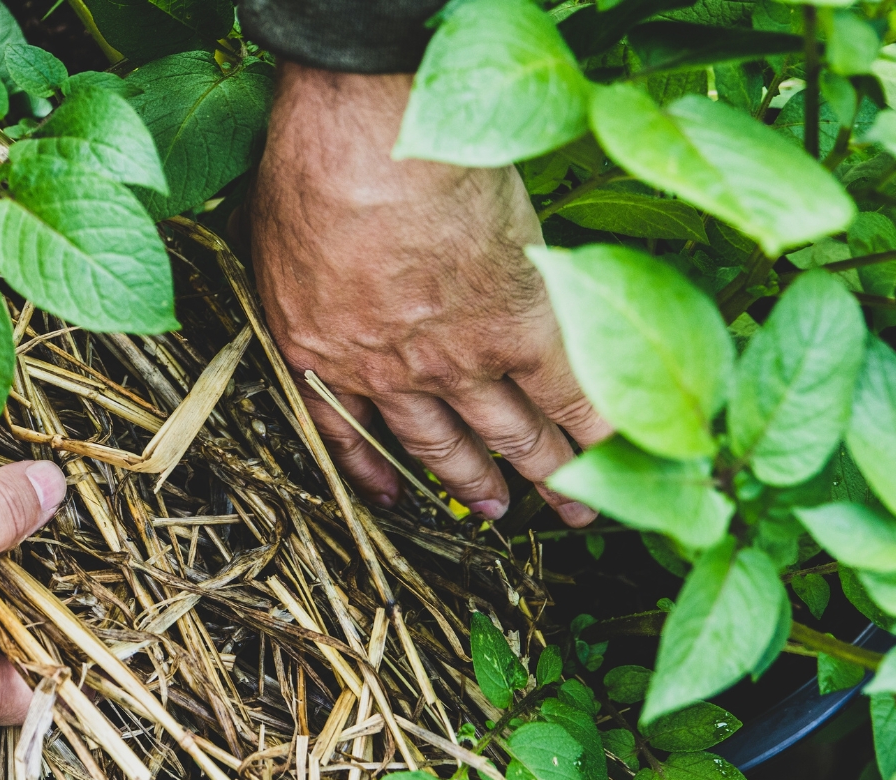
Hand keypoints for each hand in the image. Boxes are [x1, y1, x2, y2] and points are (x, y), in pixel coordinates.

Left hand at [250, 65, 608, 525]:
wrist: (369, 149)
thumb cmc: (310, 173)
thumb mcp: (273, 241)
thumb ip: (305, 279)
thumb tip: (319, 272)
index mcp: (324, 353)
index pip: (352, 430)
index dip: (377, 468)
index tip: (399, 494)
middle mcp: (392, 373)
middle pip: (440, 442)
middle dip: (473, 482)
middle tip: (502, 513)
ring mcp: (460, 357)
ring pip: (510, 431)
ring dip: (545, 470)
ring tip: (573, 504)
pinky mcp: (522, 327)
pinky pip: (569, 394)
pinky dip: (599, 427)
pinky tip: (622, 451)